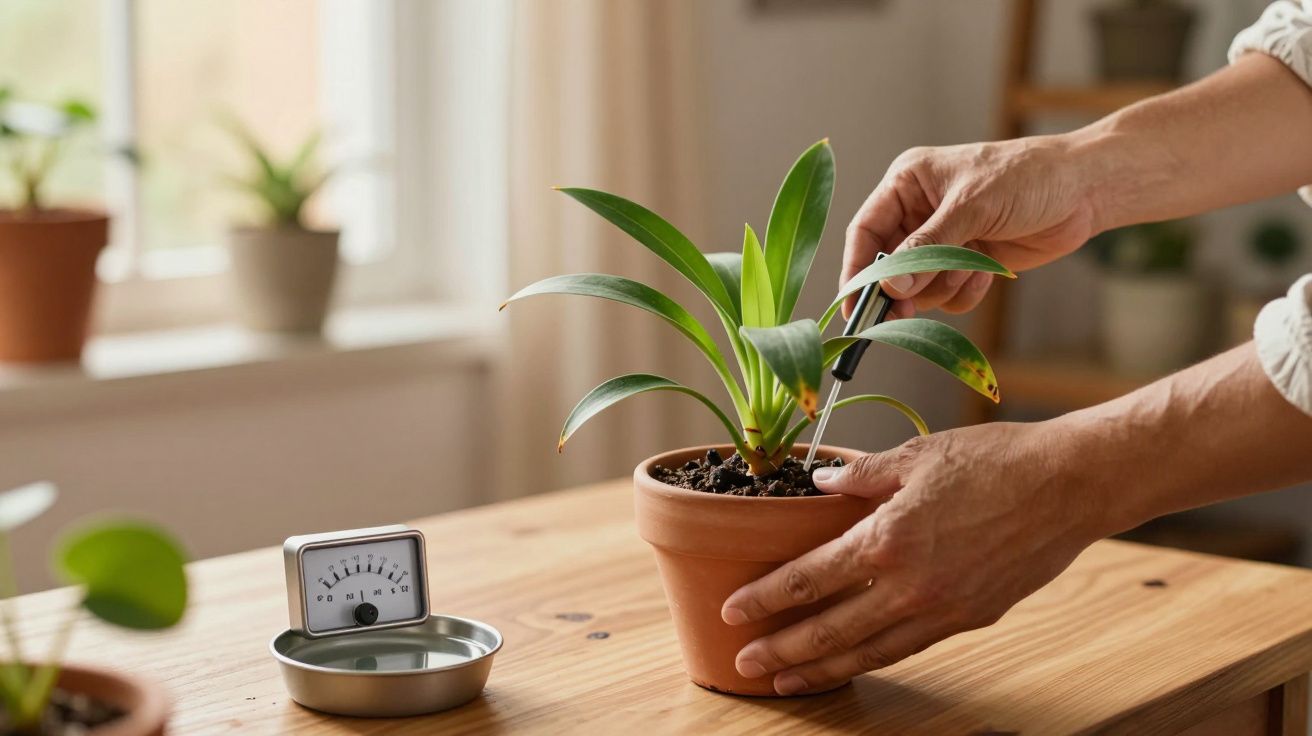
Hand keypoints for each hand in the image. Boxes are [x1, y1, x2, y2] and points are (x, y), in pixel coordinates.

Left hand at [721, 421, 1110, 694]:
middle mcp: (909, 585)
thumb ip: (860, 476)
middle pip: (829, 630)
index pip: (807, 579)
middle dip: (781, 650)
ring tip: (785, 682)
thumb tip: (818, 483)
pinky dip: (873, 660)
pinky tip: (853, 663)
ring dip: (821, 670)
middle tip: (744, 663)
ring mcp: (942, 608)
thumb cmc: (996, 461)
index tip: (733, 610)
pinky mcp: (971, 618)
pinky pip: (909, 647)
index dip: (765, 598)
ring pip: (868, 652)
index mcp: (887, 539)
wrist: (1070, 486)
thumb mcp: (917, 455)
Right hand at [845, 134, 1100, 317]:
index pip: (865, 231)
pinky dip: (964, 292)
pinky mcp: (967, 263)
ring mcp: (944, 240)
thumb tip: (890, 285)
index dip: (856, 269)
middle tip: (902, 315)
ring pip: (918, 286)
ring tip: (971, 269)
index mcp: (908, 184)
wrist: (1085, 189)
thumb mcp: (972, 206)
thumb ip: (928, 247)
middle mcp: (919, 213)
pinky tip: (987, 273)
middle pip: (887, 266)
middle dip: (901, 289)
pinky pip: (947, 296)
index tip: (853, 306)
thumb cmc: (1028, 178)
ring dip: (942, 287)